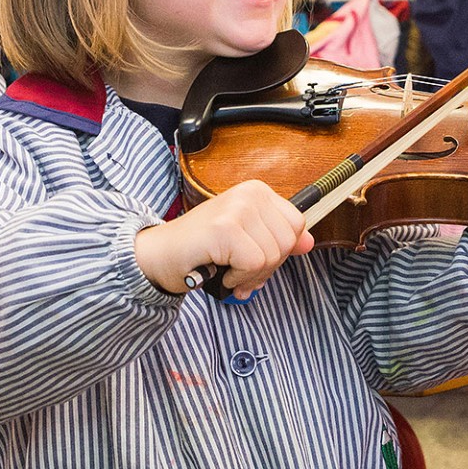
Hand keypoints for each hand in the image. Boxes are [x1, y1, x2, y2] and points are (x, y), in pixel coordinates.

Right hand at [133, 180, 313, 299]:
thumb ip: (277, 238)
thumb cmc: (201, 248)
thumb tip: (309, 242)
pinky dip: (239, 277)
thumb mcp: (246, 239)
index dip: (280, 252)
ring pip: (273, 255)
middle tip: (241, 272)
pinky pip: (254, 263)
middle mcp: (249, 194)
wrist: (159, 255)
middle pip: (288, 242)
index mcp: (257, 191)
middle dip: (267, 268)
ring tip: (229, 272)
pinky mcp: (225, 228)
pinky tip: (221, 273)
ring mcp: (237, 209)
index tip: (257, 261)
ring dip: (251, 275)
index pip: (297, 226)